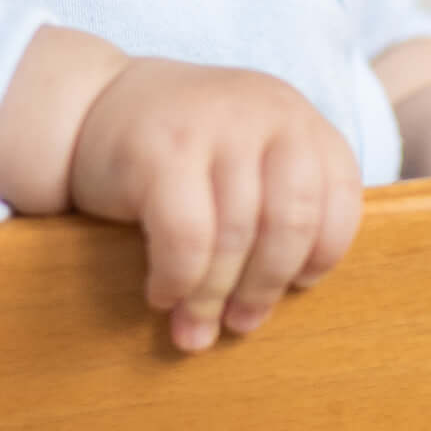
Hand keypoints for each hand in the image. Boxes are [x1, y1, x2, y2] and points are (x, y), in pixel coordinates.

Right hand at [70, 58, 364, 351]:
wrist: (90, 104)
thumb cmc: (180, 151)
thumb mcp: (246, 157)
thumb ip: (278, 207)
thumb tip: (284, 301)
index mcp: (299, 119)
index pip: (340, 199)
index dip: (322, 255)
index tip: (296, 288)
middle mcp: (267, 112)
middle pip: (291, 223)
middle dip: (266, 287)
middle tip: (241, 324)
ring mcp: (214, 124)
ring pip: (236, 236)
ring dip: (213, 296)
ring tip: (194, 326)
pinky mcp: (161, 148)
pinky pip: (186, 238)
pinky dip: (178, 279)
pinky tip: (162, 293)